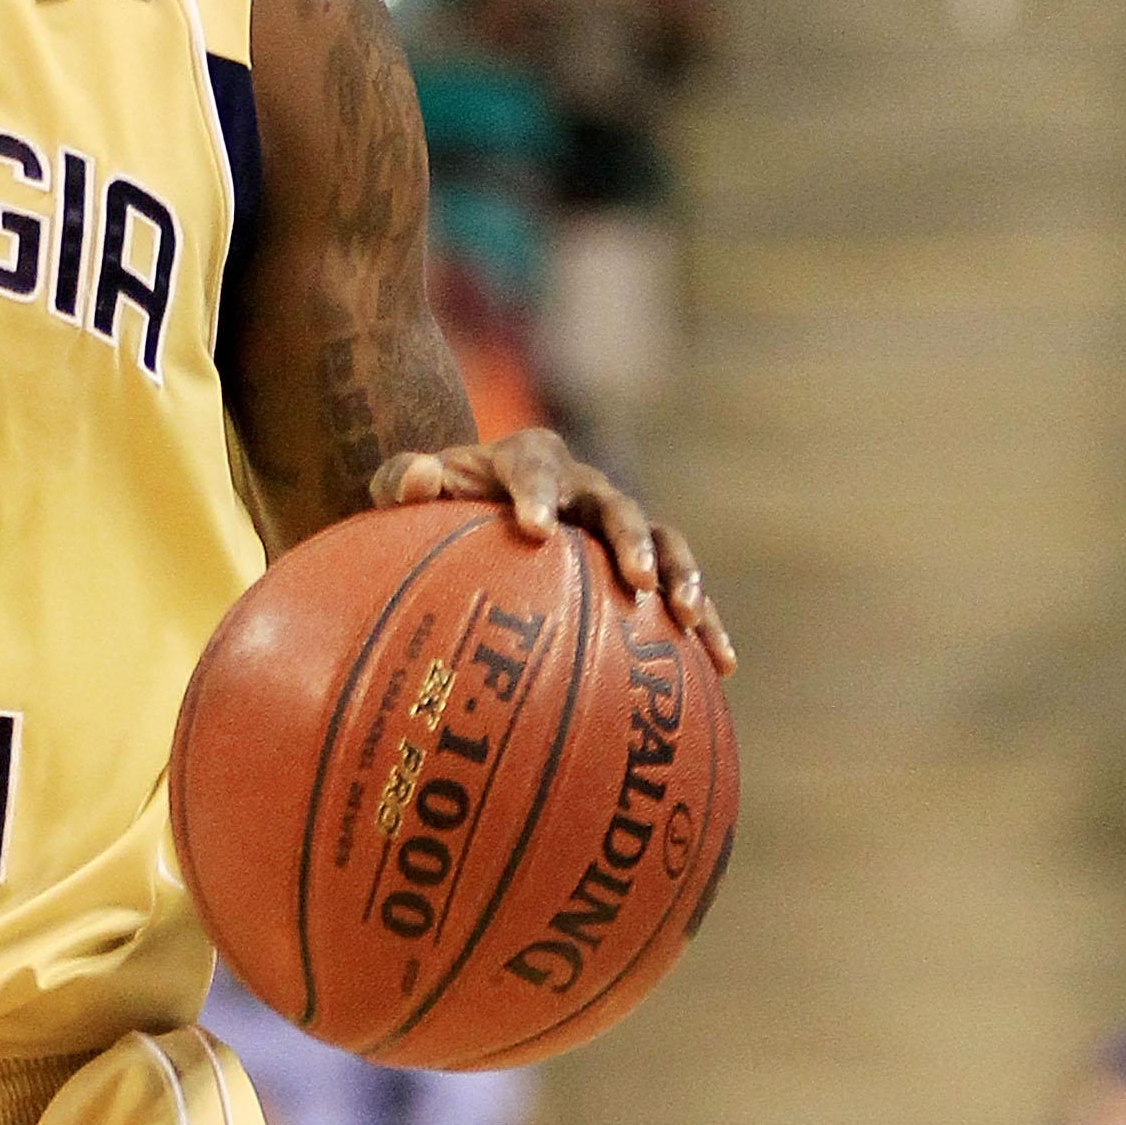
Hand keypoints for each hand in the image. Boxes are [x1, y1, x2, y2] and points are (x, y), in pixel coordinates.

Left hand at [372, 426, 734, 670]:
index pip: (537, 467)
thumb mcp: (404, 488)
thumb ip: (402, 480)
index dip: (539, 494)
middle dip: (630, 539)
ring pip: (665, 542)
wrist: (471, 509)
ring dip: (680, 577)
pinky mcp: (640, 565)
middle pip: (617, 506)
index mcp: (530, 459)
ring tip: (689, 618)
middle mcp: (585, 487)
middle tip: (633, 577)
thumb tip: (414, 479)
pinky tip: (723, 665)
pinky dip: (706, 623)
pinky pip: (679, 590)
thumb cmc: (433, 503)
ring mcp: (617, 526)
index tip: (535, 528)